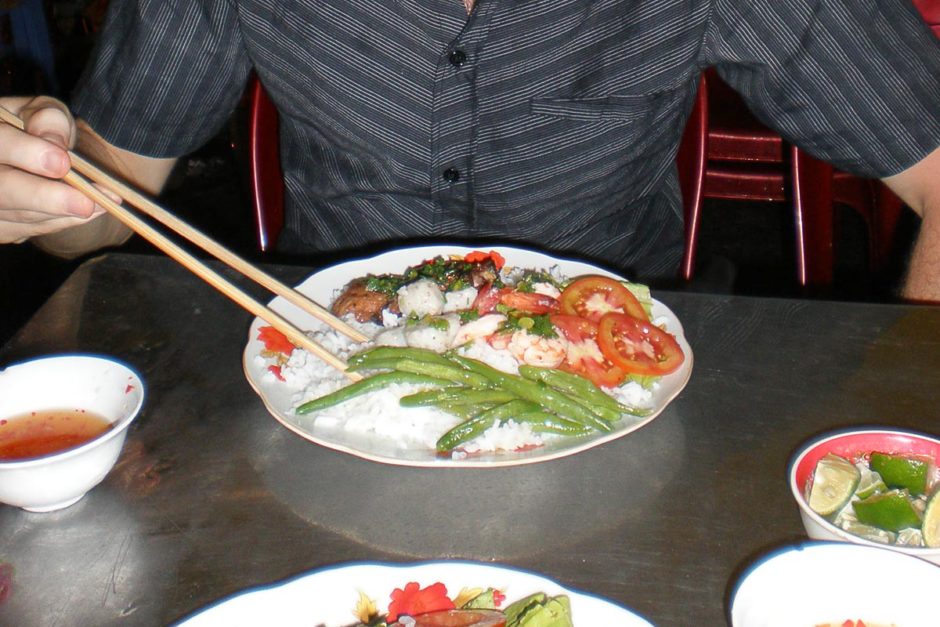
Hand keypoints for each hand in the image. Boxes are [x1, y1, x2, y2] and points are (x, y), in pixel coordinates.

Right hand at [0, 96, 102, 243]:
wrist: (30, 153)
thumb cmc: (36, 127)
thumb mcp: (43, 112)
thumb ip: (48, 120)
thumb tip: (56, 146)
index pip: (0, 144)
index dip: (27, 153)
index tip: (62, 162)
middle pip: (3, 191)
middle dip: (46, 198)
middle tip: (85, 203)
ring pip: (20, 216)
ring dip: (63, 212)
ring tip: (104, 203)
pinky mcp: (2, 227)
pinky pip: (30, 229)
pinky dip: (63, 221)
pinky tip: (90, 210)